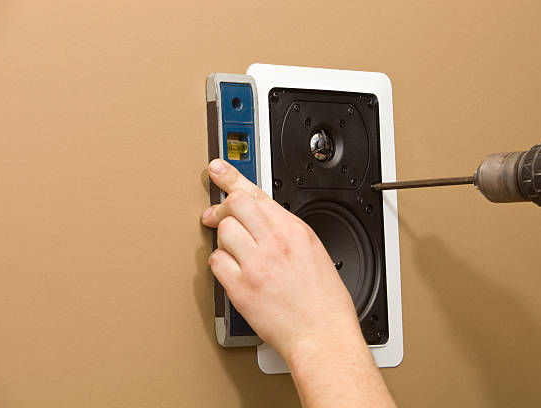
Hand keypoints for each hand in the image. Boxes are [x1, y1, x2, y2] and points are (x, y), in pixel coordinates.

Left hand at [202, 159, 360, 359]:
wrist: (323, 336)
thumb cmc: (324, 302)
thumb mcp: (315, 252)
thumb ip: (287, 231)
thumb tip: (262, 219)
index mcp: (295, 231)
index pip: (257, 194)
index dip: (232, 177)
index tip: (218, 168)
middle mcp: (275, 244)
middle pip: (235, 206)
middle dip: (224, 208)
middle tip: (217, 215)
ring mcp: (256, 265)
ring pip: (223, 232)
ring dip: (224, 239)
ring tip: (235, 251)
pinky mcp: (241, 288)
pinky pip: (216, 262)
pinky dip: (220, 263)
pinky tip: (232, 269)